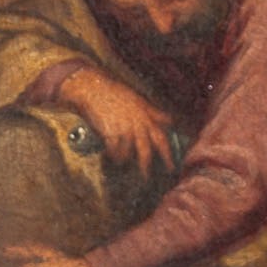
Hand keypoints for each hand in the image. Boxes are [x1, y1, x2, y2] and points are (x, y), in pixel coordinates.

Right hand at [55, 66, 173, 171]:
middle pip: (145, 151)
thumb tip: (170, 120)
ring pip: (127, 153)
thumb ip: (155, 113)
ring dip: (123, 159)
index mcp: (146, 117)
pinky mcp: (110, 132)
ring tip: (119, 161)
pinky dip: (111, 154)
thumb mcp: (140, 101)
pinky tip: (109, 154)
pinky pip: (114, 150)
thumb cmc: (117, 93)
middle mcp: (137, 124)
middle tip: (146, 178)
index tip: (172, 167)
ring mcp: (124, 129)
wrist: (95, 89)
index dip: (167, 154)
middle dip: (146, 166)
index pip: (161, 138)